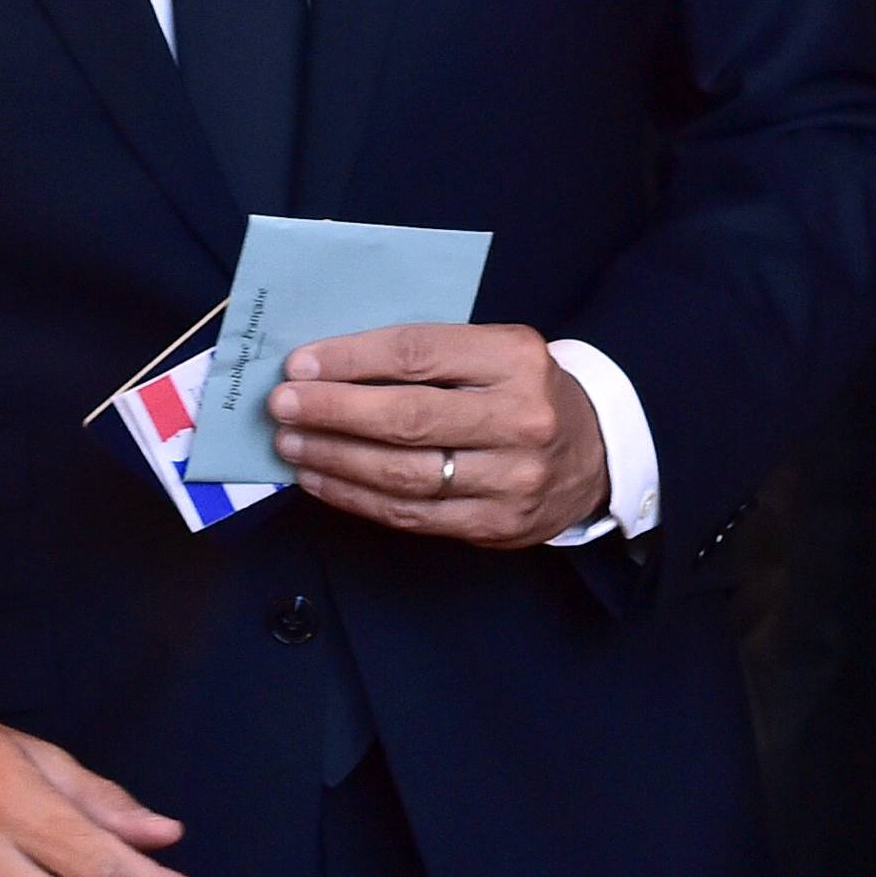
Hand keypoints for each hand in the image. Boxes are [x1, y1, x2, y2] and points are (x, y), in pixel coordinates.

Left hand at [267, 322, 610, 547]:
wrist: (594, 452)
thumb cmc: (520, 389)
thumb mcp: (491, 350)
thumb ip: (425, 353)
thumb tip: (328, 363)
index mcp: (515, 358)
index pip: (418, 353)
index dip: (351, 359)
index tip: (299, 364)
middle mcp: (520, 418)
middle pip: (408, 418)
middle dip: (332, 411)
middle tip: (281, 405)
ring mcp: (512, 480)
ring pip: (404, 475)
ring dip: (335, 459)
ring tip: (291, 443)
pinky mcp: (498, 526)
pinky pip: (412, 516)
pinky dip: (357, 498)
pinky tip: (322, 479)